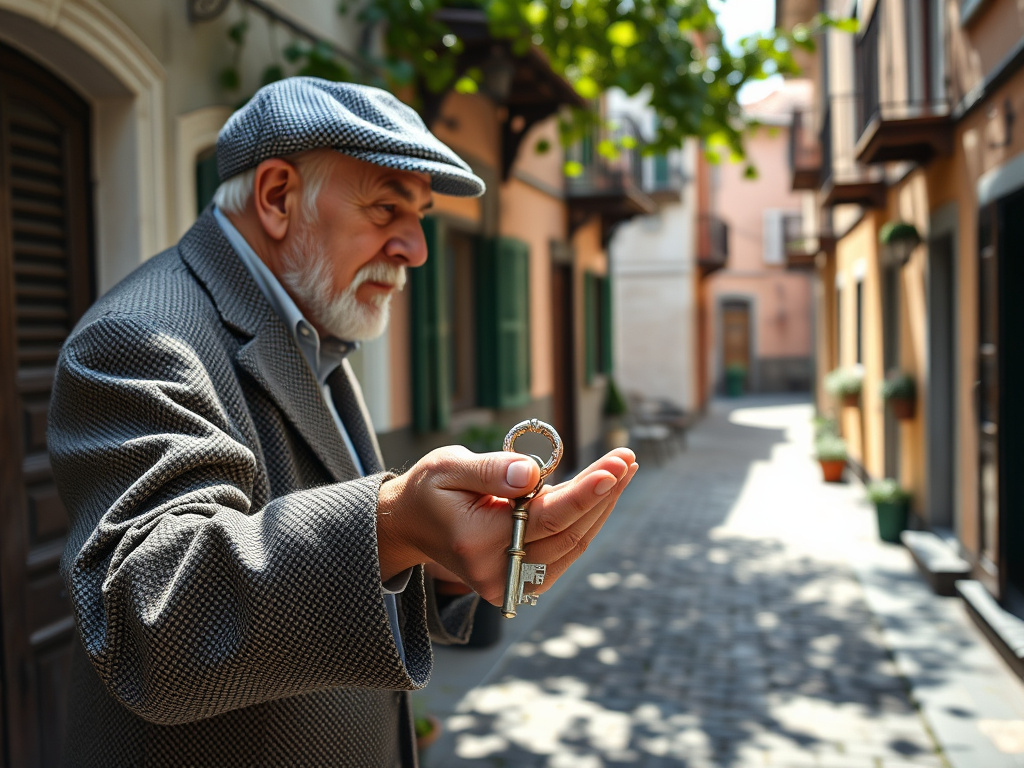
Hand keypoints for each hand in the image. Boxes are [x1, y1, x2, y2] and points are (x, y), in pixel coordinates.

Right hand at [376, 446, 637, 604]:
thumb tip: (532, 473)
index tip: (615, 467)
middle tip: (626, 457)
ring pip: (574, 545)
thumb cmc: (430, 489)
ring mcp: (512, 584)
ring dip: (602, 506)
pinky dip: (588, 521)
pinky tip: (602, 492)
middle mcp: (497, 573)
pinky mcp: (523, 583)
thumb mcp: (448, 467)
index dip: (585, 493)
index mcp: (475, 543)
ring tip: (623, 467)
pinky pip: (567, 551)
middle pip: (568, 533)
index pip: (545, 519)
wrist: (412, 525)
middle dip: (603, 492)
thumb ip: (490, 471)